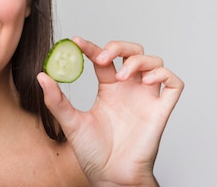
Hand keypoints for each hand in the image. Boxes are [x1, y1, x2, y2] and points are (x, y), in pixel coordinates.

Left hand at [37, 37, 183, 185]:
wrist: (110, 177)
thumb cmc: (93, 154)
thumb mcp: (71, 123)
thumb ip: (57, 100)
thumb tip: (42, 76)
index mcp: (109, 89)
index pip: (104, 58)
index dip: (92, 47)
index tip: (76, 42)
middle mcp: (129, 89)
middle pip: (133, 52)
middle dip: (120, 46)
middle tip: (103, 57)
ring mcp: (146, 98)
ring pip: (154, 62)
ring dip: (139, 60)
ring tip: (123, 74)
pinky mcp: (160, 110)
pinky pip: (174, 84)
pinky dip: (165, 75)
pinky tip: (147, 80)